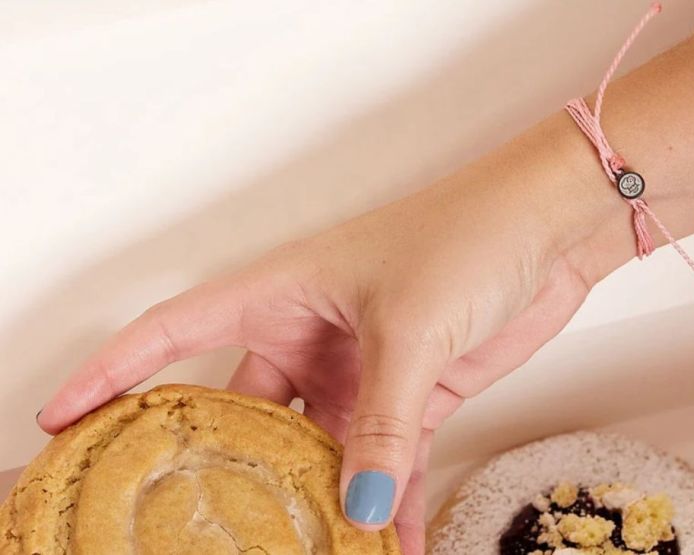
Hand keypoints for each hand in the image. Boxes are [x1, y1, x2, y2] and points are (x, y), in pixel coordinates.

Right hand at [37, 114, 625, 553]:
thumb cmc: (469, 234)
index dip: (116, 371)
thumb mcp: (409, 330)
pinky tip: (393, 542)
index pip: (176, 331)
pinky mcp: (415, 392)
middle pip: (249, 413)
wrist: (551, 228)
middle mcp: (312, 331)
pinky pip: (388, 458)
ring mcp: (363, 367)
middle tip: (217, 528)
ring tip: (314, 551)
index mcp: (282, 291)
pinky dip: (390, 500)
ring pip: (323, 447)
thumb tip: (360, 505)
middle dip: (236, 470)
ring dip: (323, 500)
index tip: (66, 415)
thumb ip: (382, 424)